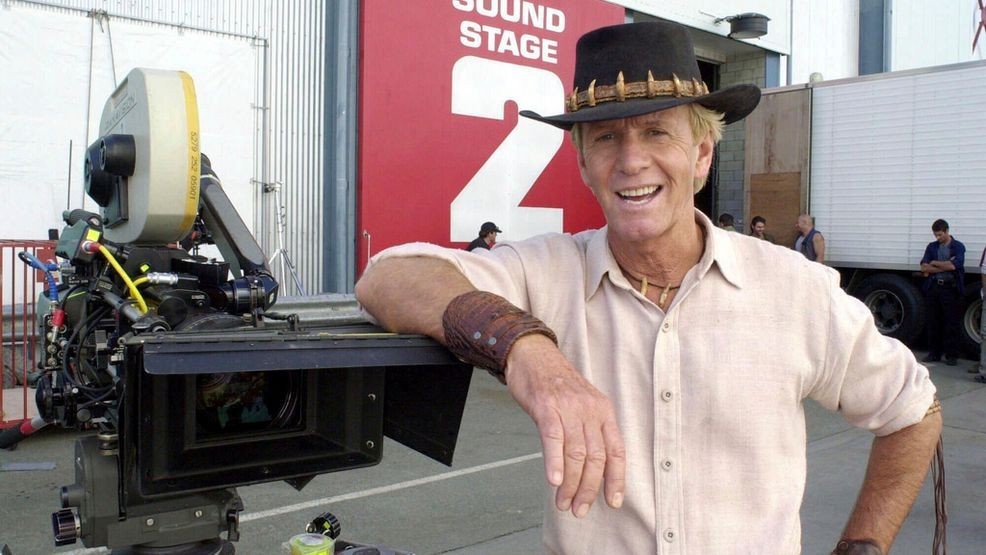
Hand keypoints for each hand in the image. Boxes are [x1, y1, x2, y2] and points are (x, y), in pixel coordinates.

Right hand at [504, 334, 625, 517]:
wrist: (532, 355)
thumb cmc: (555, 383)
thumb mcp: (582, 403)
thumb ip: (588, 430)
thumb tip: (589, 467)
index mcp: (603, 410)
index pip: (617, 451)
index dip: (616, 479)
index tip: (612, 502)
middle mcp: (590, 409)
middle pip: (596, 457)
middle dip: (589, 489)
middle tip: (579, 509)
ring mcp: (568, 408)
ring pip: (576, 453)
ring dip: (570, 484)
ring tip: (563, 502)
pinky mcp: (547, 407)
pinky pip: (554, 439)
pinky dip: (555, 462)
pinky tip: (553, 481)